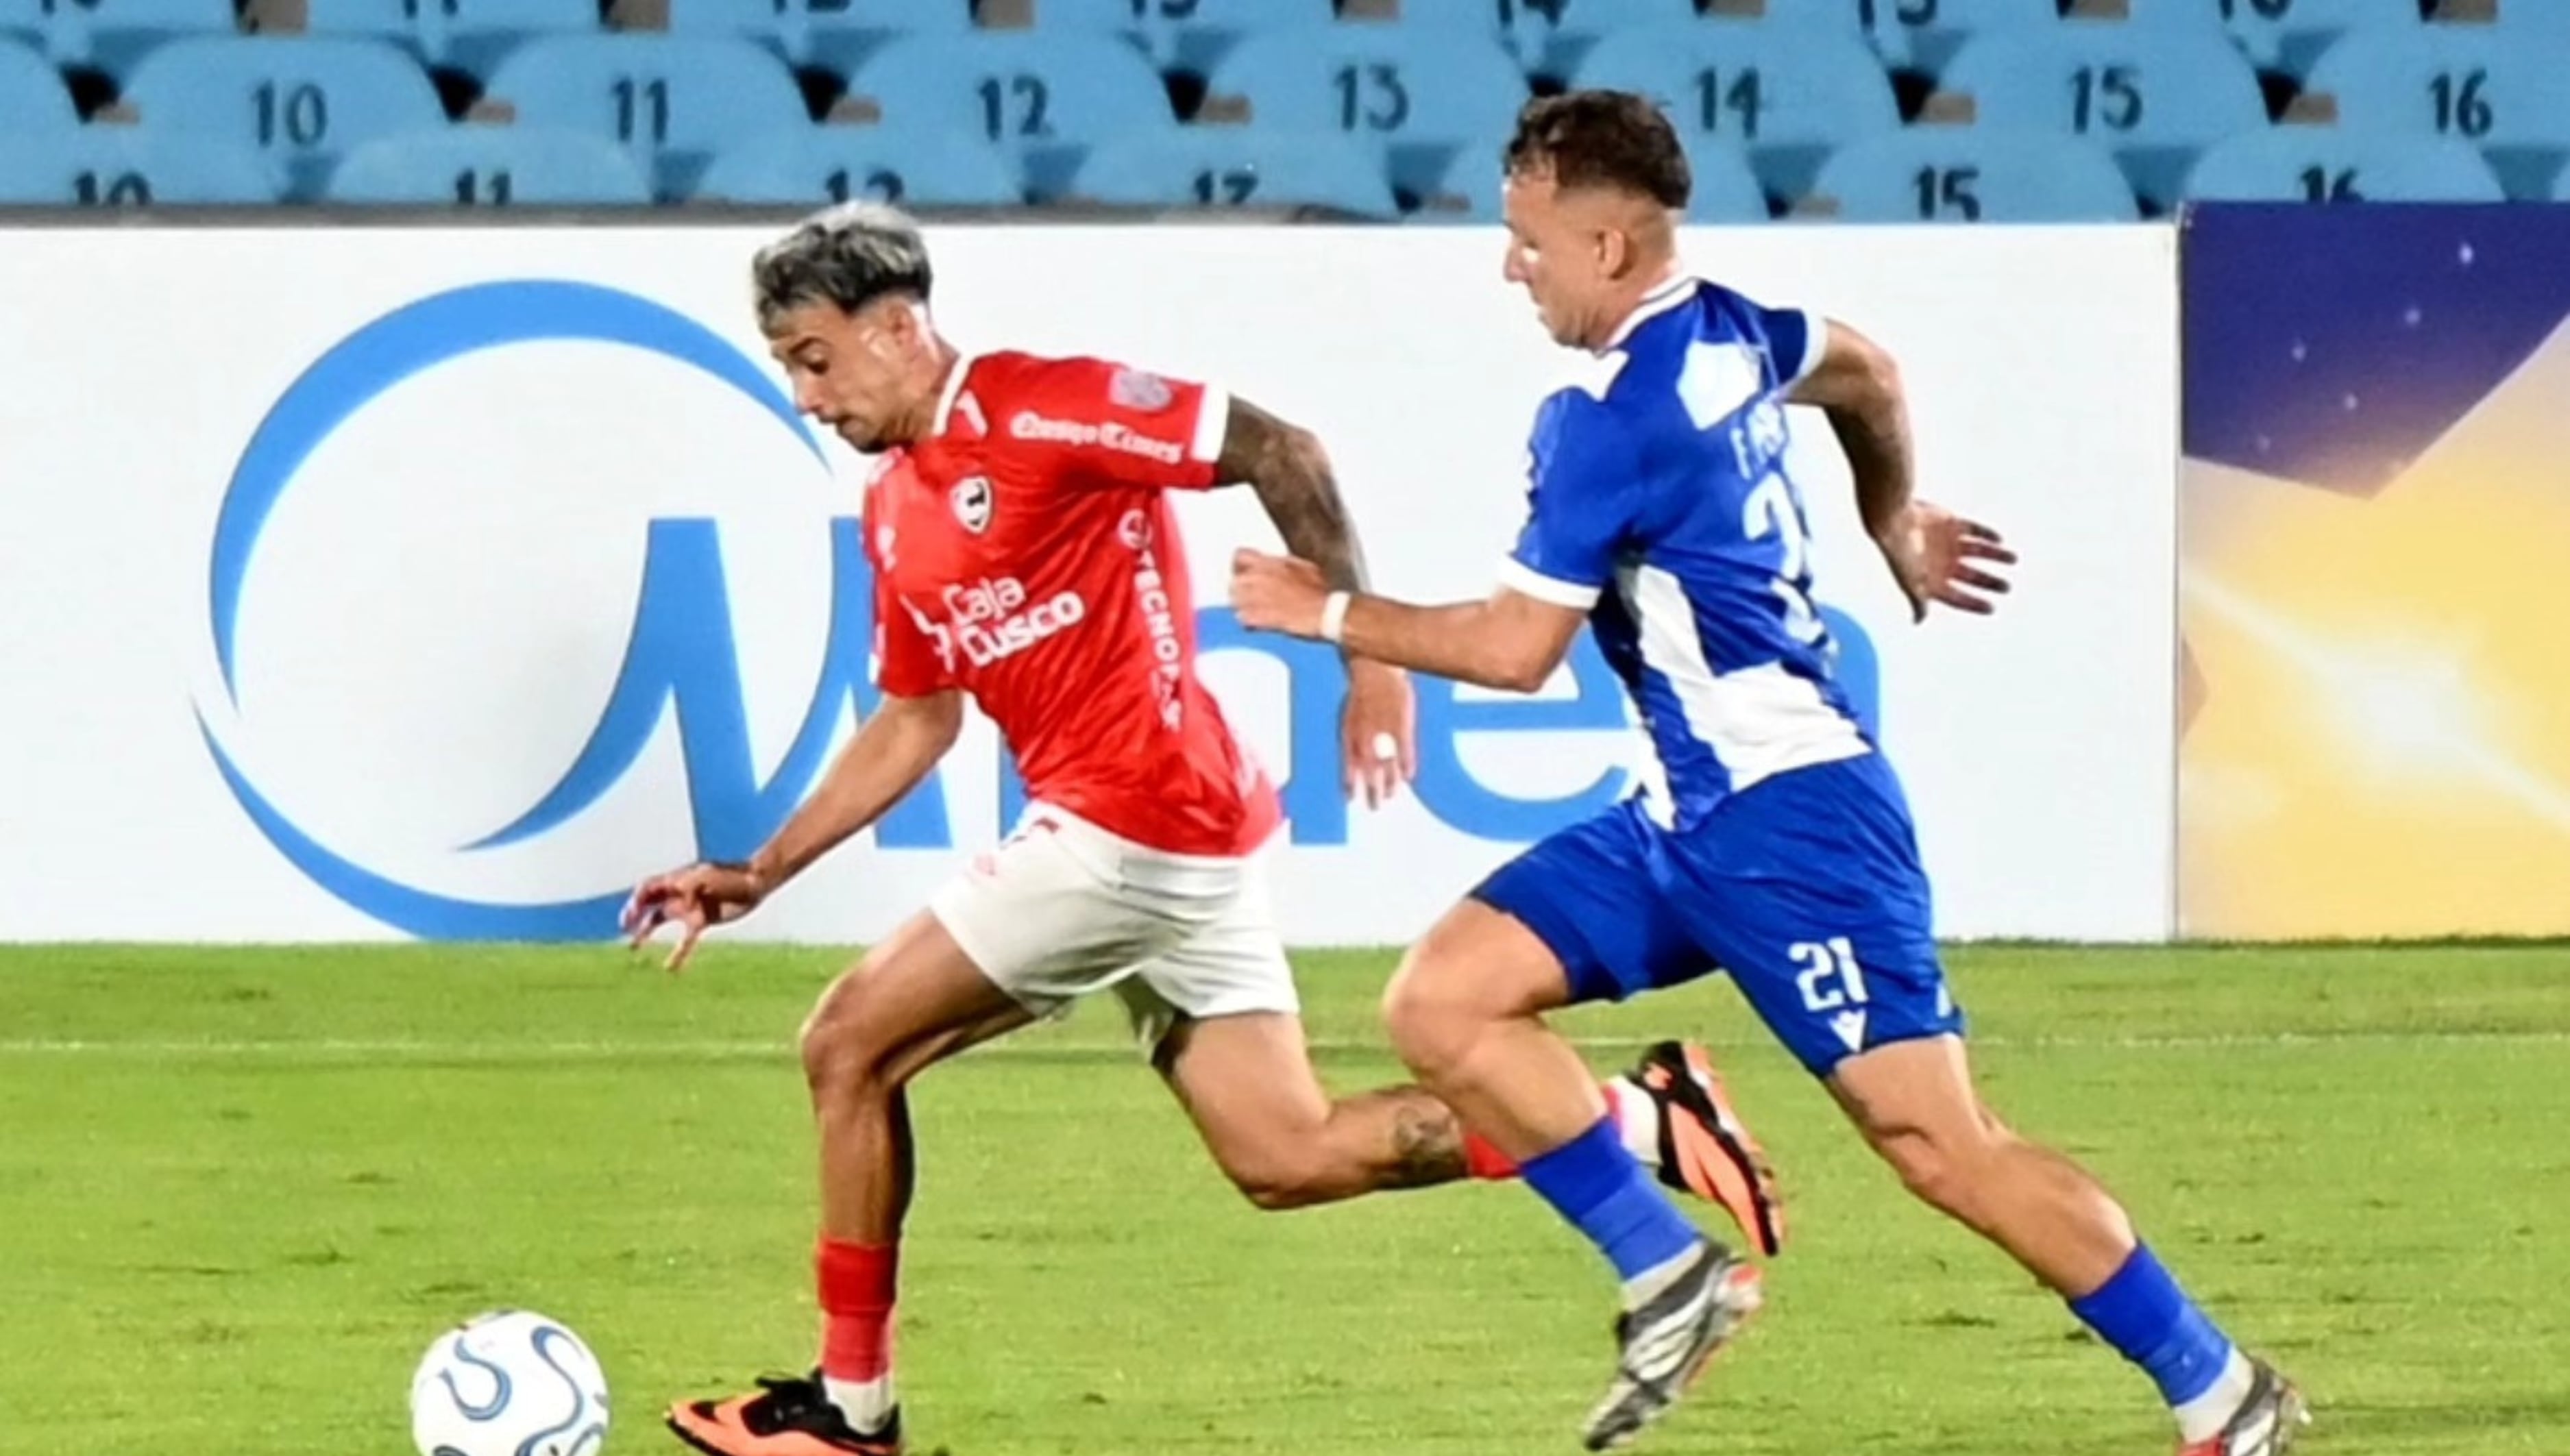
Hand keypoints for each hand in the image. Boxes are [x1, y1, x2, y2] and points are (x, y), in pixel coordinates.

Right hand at [621, 860, 768, 972]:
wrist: (754, 883)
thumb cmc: (731, 875)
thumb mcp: (708, 875)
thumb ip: (691, 885)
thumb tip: (679, 899)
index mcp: (676, 879)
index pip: (648, 888)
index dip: (637, 900)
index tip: (632, 915)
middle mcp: (678, 894)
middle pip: (649, 904)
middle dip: (634, 914)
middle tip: (625, 928)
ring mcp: (688, 908)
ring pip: (660, 920)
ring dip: (645, 933)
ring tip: (633, 947)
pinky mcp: (701, 922)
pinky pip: (685, 941)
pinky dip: (677, 954)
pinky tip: (670, 969)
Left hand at [1229, 549, 1331, 638]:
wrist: (1325, 613)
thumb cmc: (1318, 593)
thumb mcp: (1304, 568)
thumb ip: (1283, 565)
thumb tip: (1277, 565)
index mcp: (1270, 563)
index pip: (1240, 556)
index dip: (1240, 566)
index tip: (1243, 573)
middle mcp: (1259, 577)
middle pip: (1234, 582)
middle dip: (1241, 590)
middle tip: (1252, 598)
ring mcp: (1256, 598)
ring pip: (1234, 600)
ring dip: (1243, 606)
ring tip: (1256, 611)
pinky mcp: (1258, 617)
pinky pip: (1241, 617)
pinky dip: (1248, 621)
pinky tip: (1258, 623)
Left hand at [1341, 659, 1416, 808]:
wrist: (1376, 668)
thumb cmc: (1362, 690)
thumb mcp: (1349, 714)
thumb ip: (1352, 736)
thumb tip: (1354, 758)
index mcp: (1350, 732)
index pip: (1348, 764)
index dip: (1349, 782)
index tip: (1350, 798)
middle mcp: (1366, 736)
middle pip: (1369, 771)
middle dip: (1371, 791)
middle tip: (1374, 807)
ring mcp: (1384, 732)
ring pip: (1388, 764)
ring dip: (1390, 783)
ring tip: (1391, 796)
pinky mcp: (1402, 724)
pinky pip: (1405, 750)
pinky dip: (1407, 764)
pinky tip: (1409, 777)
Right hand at [1873, 501, 2016, 621]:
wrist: (1894, 519)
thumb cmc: (1899, 553)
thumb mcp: (1910, 582)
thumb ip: (1918, 600)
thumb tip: (1919, 620)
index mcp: (1932, 580)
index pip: (1957, 597)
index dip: (1974, 603)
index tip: (1991, 608)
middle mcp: (1942, 563)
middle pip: (1972, 576)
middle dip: (1990, 582)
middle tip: (2006, 587)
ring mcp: (1948, 543)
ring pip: (1979, 552)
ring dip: (1996, 556)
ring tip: (2012, 558)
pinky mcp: (1952, 524)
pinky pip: (1976, 531)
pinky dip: (1988, 535)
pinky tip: (1999, 540)